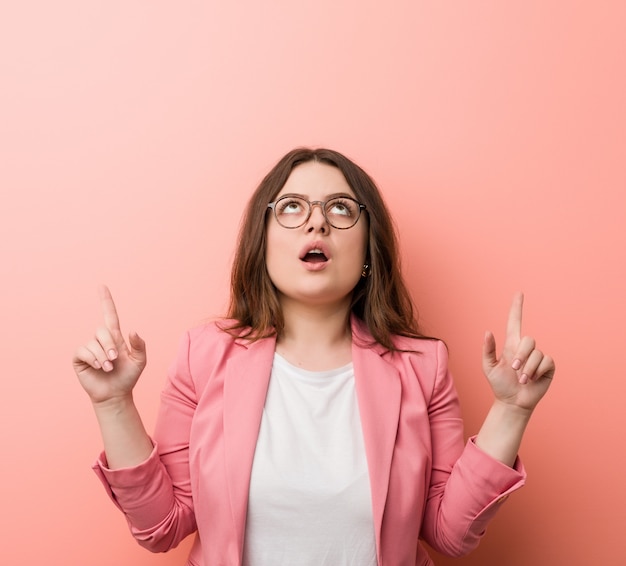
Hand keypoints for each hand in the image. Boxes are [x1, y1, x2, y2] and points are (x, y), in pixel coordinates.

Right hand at [73, 286, 146, 405]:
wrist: (116, 394)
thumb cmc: (128, 377)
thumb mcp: (140, 361)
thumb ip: (140, 345)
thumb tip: (132, 330)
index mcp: (115, 337)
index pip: (110, 315)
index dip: (106, 300)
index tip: (101, 286)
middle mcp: (101, 340)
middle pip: (102, 330)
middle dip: (110, 345)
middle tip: (115, 360)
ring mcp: (89, 348)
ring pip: (93, 342)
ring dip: (103, 356)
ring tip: (108, 368)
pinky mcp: (80, 358)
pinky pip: (83, 350)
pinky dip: (92, 358)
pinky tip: (98, 367)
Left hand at [482, 293, 554, 412]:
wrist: (512, 402)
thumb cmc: (499, 384)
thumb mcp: (488, 367)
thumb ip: (488, 350)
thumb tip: (487, 331)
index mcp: (511, 345)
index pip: (515, 322)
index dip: (517, 308)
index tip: (519, 293)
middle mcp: (525, 348)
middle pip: (528, 339)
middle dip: (521, 355)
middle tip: (513, 369)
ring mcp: (538, 357)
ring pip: (537, 353)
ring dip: (527, 368)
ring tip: (521, 379)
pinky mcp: (547, 367)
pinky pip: (546, 361)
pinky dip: (537, 371)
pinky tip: (532, 379)